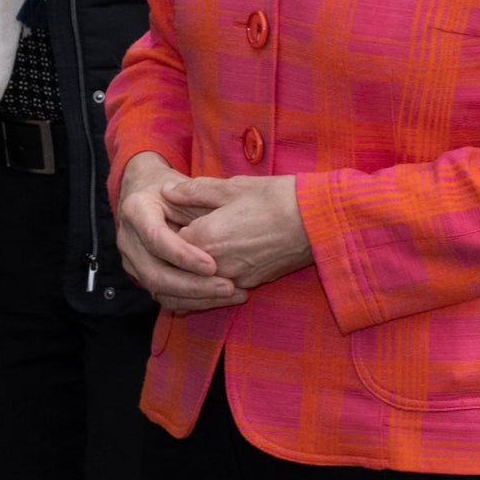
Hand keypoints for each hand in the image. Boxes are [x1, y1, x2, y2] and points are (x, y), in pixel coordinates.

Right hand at [116, 152, 247, 313]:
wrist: (151, 193)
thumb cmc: (174, 190)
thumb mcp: (188, 186)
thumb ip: (200, 205)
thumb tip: (214, 231)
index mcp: (136, 209)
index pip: (156, 238)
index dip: (183, 256)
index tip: (213, 265)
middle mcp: (128, 239)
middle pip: (155, 273)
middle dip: (193, 285)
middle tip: (228, 287)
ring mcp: (132, 261)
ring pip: (159, 290)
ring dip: (196, 298)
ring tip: (230, 294)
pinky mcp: (141, 276)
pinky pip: (165, 296)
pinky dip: (192, 301)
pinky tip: (217, 298)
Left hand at [165, 173, 313, 290]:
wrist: (316, 221)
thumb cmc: (275, 198)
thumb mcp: (231, 186)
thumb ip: (193, 191)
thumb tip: (166, 191)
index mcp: (205, 238)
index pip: (166, 247)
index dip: (162, 236)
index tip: (162, 225)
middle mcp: (215, 265)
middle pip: (177, 275)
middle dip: (168, 264)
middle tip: (164, 249)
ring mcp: (234, 279)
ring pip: (196, 290)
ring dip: (187, 280)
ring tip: (183, 264)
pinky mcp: (251, 284)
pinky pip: (219, 292)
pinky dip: (208, 286)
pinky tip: (209, 270)